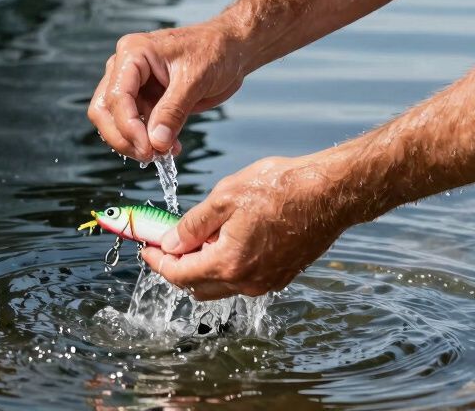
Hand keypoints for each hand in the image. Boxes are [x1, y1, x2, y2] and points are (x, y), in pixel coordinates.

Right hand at [89, 21, 247, 161]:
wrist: (232, 48)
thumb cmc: (215, 51)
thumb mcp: (195, 80)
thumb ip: (173, 111)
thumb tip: (156, 143)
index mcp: (133, 53)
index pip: (116, 96)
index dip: (128, 127)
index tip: (148, 150)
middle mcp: (126, 66)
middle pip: (105, 110)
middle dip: (124, 137)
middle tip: (150, 156)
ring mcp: (134, 83)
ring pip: (116, 121)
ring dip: (136, 142)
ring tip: (165, 152)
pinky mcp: (145, 98)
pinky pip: (136, 125)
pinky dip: (148, 140)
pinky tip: (170, 147)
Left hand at [140, 154, 350, 299]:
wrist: (329, 193)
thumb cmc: (280, 188)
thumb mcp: (226, 196)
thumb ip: (194, 224)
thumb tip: (171, 243)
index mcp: (229, 263)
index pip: (180, 274)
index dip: (158, 262)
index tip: (146, 249)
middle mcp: (248, 282)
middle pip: (198, 286)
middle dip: (177, 267)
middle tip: (166, 243)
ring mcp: (267, 281)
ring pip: (221, 284)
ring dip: (203, 266)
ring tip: (197, 236)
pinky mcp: (281, 274)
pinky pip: (243, 278)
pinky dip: (226, 264)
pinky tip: (227, 238)